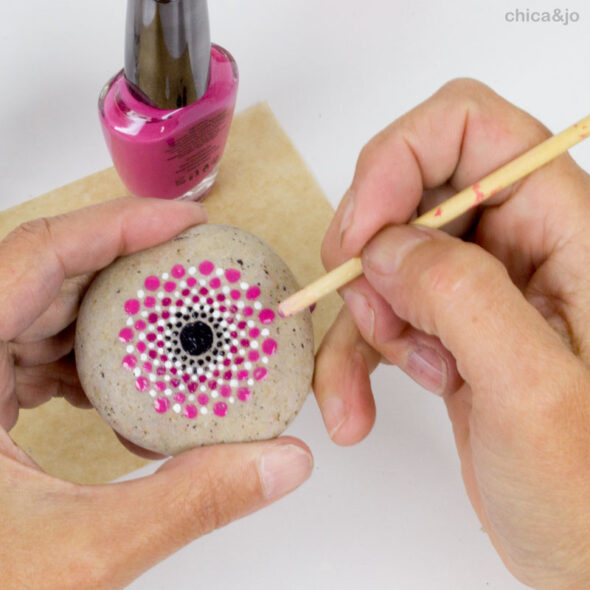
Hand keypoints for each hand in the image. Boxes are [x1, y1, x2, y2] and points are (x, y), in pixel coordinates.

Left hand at [0, 198, 312, 589]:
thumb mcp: (78, 550)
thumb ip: (188, 501)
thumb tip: (282, 461)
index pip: (38, 255)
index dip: (120, 226)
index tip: (187, 222)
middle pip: (48, 276)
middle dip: (129, 270)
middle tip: (195, 272)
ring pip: (43, 311)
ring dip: (114, 317)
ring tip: (173, 328)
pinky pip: (36, 350)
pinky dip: (91, 359)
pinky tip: (127, 388)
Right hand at [314, 78, 589, 587]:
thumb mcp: (535, 392)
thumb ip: (463, 298)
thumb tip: (387, 246)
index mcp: (569, 234)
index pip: (473, 129)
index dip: (401, 159)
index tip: (361, 231)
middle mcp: (522, 250)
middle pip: (413, 196)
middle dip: (372, 259)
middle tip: (375, 320)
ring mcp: (481, 294)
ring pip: (387, 265)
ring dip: (363, 324)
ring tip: (378, 386)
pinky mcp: (450, 334)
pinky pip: (382, 319)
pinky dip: (354, 360)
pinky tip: (354, 408)